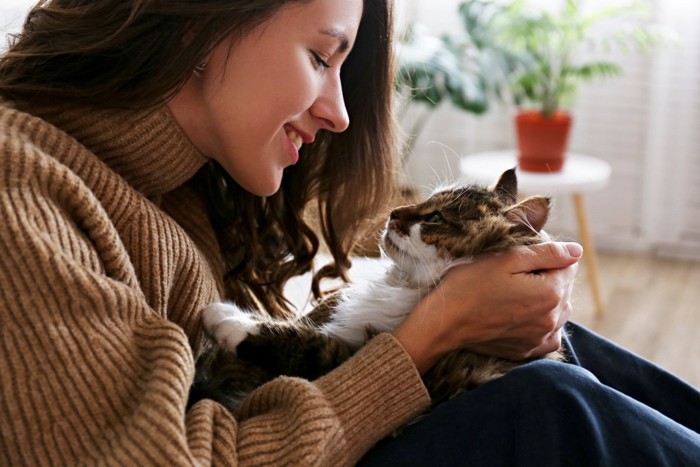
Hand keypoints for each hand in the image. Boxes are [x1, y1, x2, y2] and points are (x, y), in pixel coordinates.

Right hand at [392, 242, 580, 373]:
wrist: (444, 322)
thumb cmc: (469, 285)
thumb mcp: (506, 259)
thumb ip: (546, 253)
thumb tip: (577, 251)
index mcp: (550, 292)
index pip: (568, 265)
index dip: (546, 256)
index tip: (522, 257)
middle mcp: (552, 319)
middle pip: (565, 288)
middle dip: (548, 276)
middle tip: (514, 274)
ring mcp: (540, 338)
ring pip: (559, 311)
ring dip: (546, 299)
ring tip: (516, 293)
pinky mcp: (528, 350)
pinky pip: (550, 335)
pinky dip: (543, 323)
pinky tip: (524, 315)